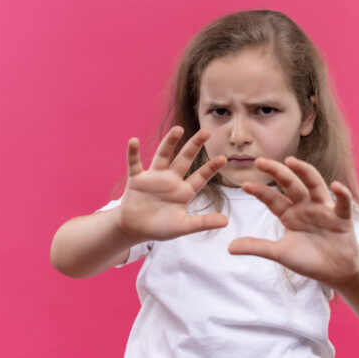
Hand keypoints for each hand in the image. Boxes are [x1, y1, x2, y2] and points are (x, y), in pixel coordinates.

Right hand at [116, 126, 227, 241]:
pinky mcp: (137, 179)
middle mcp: (171, 179)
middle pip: (185, 159)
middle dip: (195, 145)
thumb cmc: (160, 228)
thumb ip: (203, 223)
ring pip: (163, 155)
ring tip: (178, 129)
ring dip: (169, 142)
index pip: (200, 177)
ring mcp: (154, 177)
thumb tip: (226, 222)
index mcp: (184, 191)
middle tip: (207, 131)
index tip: (223, 159)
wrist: (135, 229)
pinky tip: (133, 141)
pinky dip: (133, 153)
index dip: (211, 168)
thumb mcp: (183, 226)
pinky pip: (135, 163)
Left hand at [228, 156, 358, 287]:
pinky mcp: (342, 218)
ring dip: (304, 171)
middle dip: (276, 172)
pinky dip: (342, 194)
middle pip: (290, 184)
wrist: (334, 272)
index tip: (245, 185)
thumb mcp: (280, 253)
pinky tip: (335, 185)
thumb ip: (257, 247)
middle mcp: (305, 206)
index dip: (260, 191)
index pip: (272, 199)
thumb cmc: (307, 260)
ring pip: (314, 185)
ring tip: (291, 161)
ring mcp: (324, 209)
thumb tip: (229, 248)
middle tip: (260, 161)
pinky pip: (343, 203)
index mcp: (289, 213)